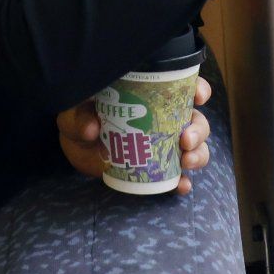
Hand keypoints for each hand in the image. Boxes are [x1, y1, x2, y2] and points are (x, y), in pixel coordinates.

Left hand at [56, 78, 212, 193]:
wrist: (75, 147)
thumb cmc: (80, 118)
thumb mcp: (74, 112)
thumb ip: (79, 116)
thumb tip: (92, 128)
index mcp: (151, 95)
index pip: (183, 87)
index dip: (198, 89)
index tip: (199, 96)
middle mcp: (165, 118)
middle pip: (196, 120)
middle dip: (199, 130)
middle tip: (185, 140)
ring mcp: (163, 145)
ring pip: (195, 148)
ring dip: (198, 155)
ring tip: (186, 161)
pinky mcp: (157, 170)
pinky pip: (177, 176)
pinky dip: (183, 182)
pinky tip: (181, 186)